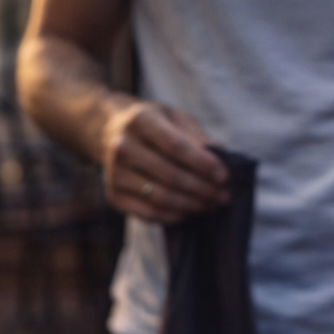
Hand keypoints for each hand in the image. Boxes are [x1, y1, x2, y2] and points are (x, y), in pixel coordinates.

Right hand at [99, 100, 228, 223]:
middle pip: (170, 175)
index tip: (224, 177)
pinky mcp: (113, 195)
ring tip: (210, 205)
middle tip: (223, 196)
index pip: (176, 147)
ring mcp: (115, 173)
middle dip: (202, 189)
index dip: (203, 164)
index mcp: (140, 120)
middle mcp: (123, 147)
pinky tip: (187, 212)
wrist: (108, 130)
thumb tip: (222, 156)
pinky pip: (147, 213)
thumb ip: (196, 137)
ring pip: (160, 197)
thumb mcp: (174, 117)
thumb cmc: (152, 124)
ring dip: (190, 205)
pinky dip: (171, 216)